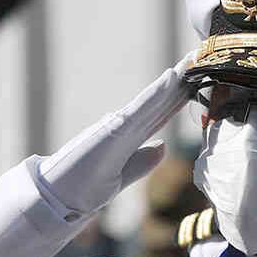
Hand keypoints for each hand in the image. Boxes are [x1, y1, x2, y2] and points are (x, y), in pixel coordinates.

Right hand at [38, 51, 197, 213]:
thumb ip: (141, 162)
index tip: (197, 82)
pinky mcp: (113, 130)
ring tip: (193, 59)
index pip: (157, 114)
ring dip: (174, 80)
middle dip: (180, 82)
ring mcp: (117, 126)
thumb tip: (163, 147)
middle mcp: (122, 126)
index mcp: (125, 138)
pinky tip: (172, 77)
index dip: (177, 98)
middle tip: (200, 57)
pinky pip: (140, 108)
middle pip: (158, 101)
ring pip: (153, 99)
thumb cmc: (82, 190)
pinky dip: (157, 92)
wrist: (57, 199)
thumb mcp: (120, 177)